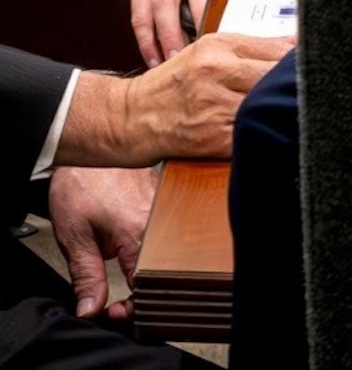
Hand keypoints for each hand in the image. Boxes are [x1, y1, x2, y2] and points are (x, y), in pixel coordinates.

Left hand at [49, 166, 154, 319]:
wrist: (91, 148)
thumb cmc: (81, 185)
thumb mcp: (75, 237)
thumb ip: (87, 277)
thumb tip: (92, 309)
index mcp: (139, 237)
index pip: (145, 287)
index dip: (130, 308)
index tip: (111, 312)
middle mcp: (160, 225)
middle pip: (158, 274)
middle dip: (137, 292)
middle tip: (112, 298)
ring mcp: (166, 213)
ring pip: (163, 256)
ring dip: (143, 271)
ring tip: (120, 270)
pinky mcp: (167, 203)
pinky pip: (164, 236)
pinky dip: (149, 249)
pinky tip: (133, 246)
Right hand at [58, 32, 293, 165]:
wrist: (128, 118)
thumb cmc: (171, 85)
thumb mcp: (206, 52)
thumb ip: (251, 48)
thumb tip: (297, 44)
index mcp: (218, 48)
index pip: (279, 49)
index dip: (303, 60)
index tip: (319, 67)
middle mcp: (217, 73)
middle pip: (279, 77)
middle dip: (298, 85)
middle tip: (315, 91)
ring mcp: (215, 107)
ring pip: (270, 106)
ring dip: (286, 111)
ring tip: (297, 112)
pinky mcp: (213, 138)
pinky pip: (254, 136)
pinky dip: (267, 134)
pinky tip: (275, 131)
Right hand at [127, 0, 265, 64]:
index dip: (225, 19)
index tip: (233, 45)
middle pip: (188, 3)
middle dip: (193, 35)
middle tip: (202, 63)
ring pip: (158, 11)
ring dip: (164, 41)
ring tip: (173, 65)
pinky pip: (138, 14)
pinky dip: (144, 39)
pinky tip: (153, 59)